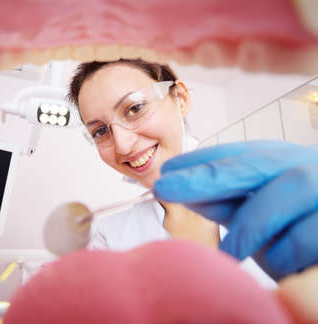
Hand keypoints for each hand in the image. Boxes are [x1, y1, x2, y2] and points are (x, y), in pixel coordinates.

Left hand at [153, 140, 317, 279]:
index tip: (167, 171)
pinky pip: (311, 231)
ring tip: (229, 254)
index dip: (202, 161)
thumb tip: (176, 187)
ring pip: (287, 191)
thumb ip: (225, 200)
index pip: (239, 155)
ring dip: (251, 226)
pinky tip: (279, 263)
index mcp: (283, 163)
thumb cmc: (297, 227)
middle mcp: (306, 166)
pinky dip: (288, 250)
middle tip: (165, 185)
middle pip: (256, 163)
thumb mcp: (258, 211)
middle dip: (207, 175)